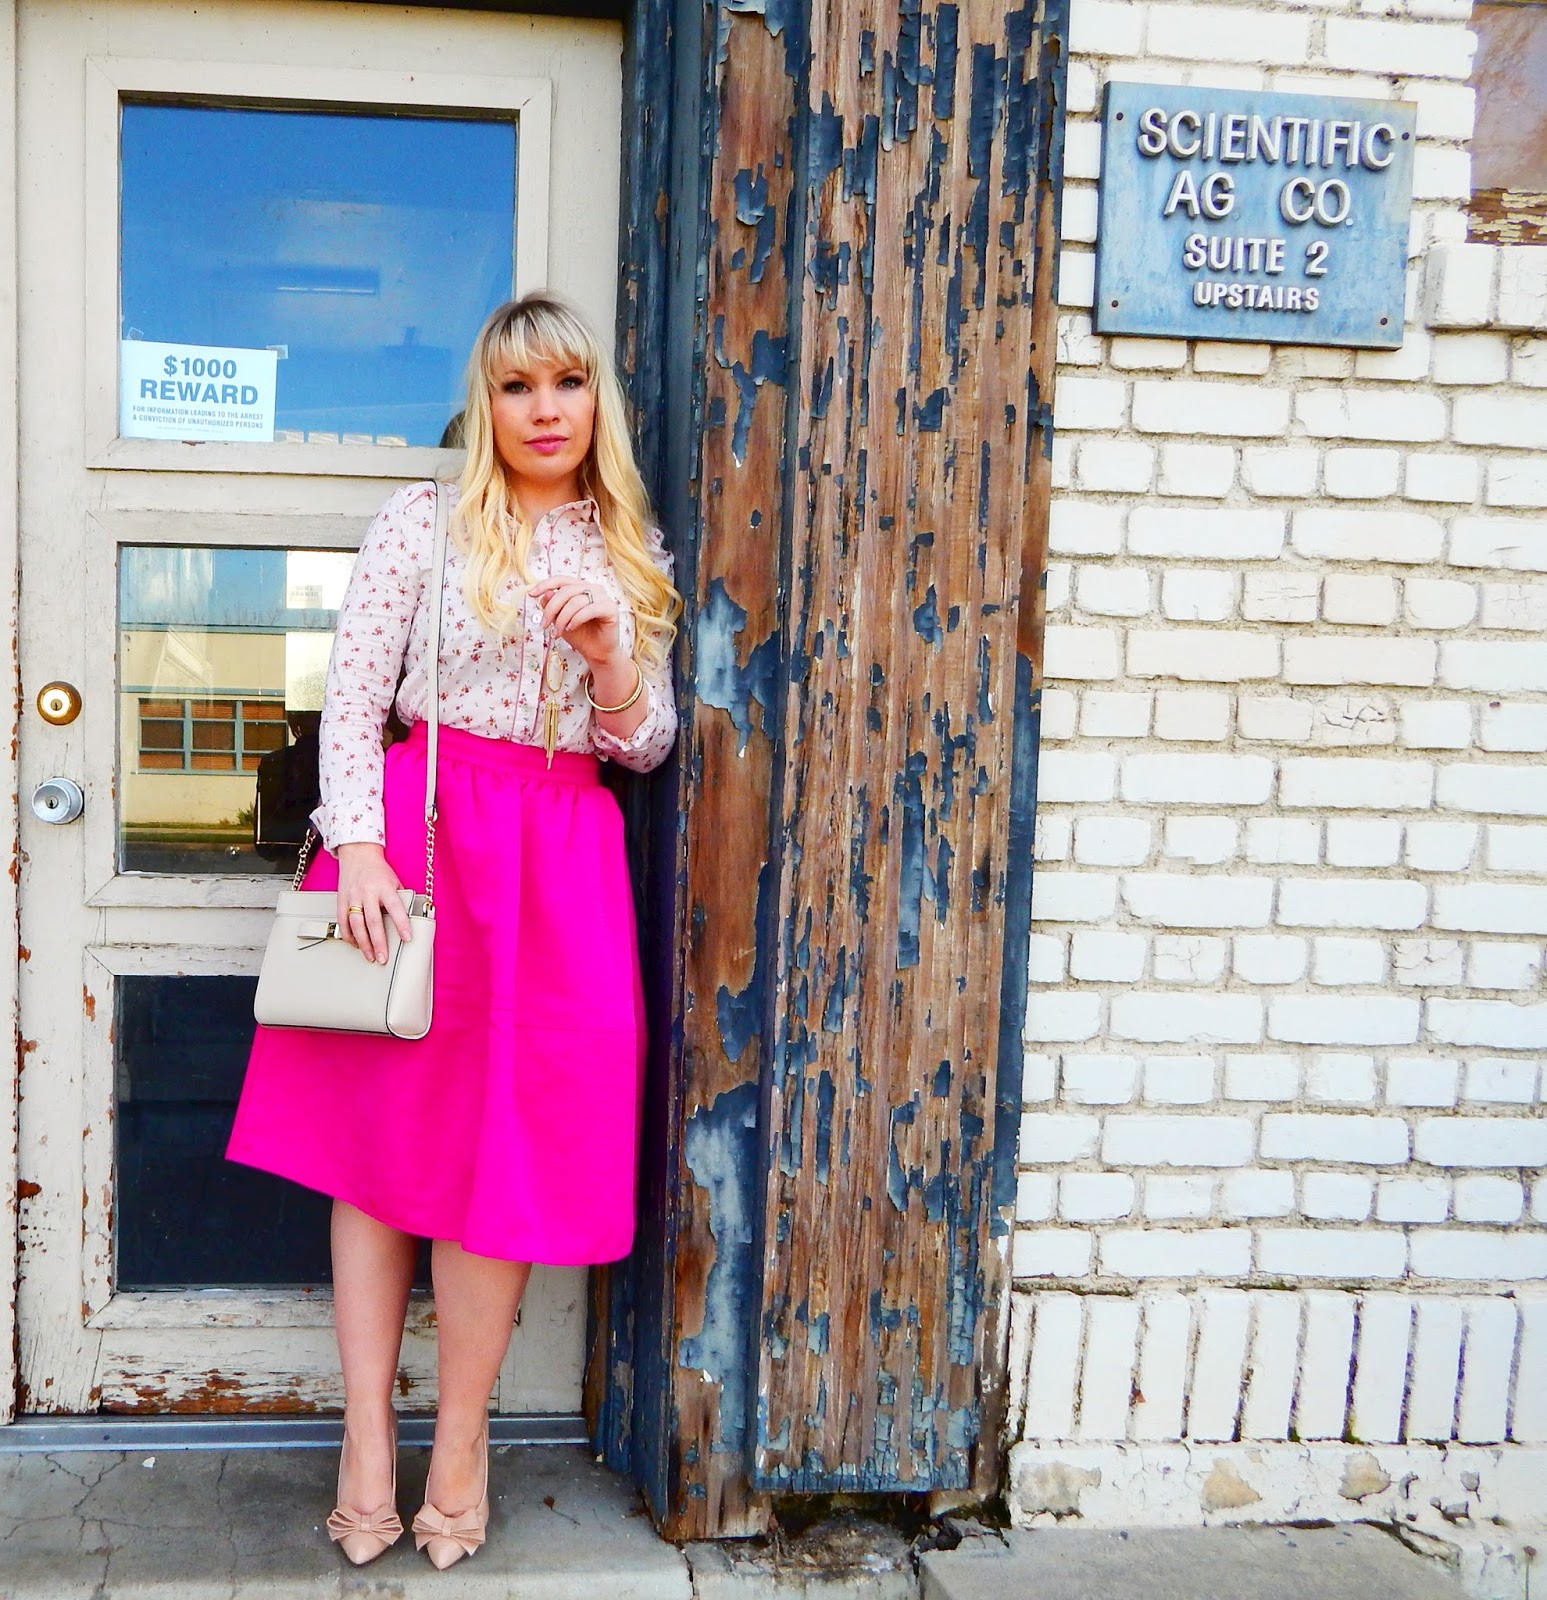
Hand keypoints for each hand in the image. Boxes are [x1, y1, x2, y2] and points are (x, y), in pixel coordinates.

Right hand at [335, 842, 412, 964]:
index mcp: (385, 887)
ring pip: (356, 924)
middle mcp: (368, 892)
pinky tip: (356, 944)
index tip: (407, 938)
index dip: (402, 924)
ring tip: (370, 956)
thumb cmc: (379, 871)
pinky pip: (343, 922)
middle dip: (379, 942)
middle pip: (373, 921)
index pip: (395, 908)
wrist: (358, 855)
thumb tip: (408, 919)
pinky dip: (349, 936)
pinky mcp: (341, 900)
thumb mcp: (394, 881)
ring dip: (363, 943)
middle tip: (384, 958)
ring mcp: (353, 897)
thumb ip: (399, 899)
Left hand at [526, 576, 620, 669]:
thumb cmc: (580, 636)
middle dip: (551, 609)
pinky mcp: (610, 609)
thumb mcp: (560, 620)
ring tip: (558, 633)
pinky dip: (576, 619)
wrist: (597, 653)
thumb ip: (553, 606)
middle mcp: (593, 588)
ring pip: (576, 601)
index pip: (561, 580)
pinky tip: (570, 628)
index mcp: (581, 587)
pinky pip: (589, 610)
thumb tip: (546, 593)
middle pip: (566, 591)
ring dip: (562, 618)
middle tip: (544, 625)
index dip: (545, 585)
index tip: (531, 595)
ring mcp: (603, 597)